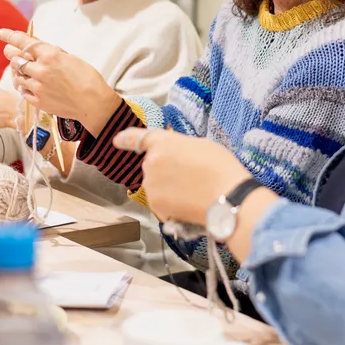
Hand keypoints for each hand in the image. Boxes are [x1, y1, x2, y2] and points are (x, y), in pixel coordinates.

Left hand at [0, 29, 120, 132]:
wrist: (93, 103)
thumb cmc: (87, 78)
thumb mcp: (69, 57)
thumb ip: (48, 51)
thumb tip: (32, 43)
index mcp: (50, 55)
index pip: (23, 42)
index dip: (10, 36)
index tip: (1, 33)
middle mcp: (41, 70)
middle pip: (16, 59)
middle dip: (11, 54)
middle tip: (9, 51)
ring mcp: (37, 87)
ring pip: (18, 76)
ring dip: (19, 71)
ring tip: (26, 71)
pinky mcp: (37, 101)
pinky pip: (23, 91)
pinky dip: (25, 86)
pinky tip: (31, 85)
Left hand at [112, 129, 250, 224]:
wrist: (227, 195)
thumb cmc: (220, 167)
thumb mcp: (201, 145)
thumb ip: (180, 147)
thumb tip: (176, 155)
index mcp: (163, 143)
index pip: (138, 138)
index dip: (126, 139)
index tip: (117, 140)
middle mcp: (151, 162)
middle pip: (153, 166)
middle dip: (165, 170)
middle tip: (190, 176)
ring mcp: (152, 185)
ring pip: (156, 186)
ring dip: (168, 188)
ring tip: (192, 191)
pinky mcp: (156, 205)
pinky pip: (161, 203)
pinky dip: (171, 205)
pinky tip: (189, 204)